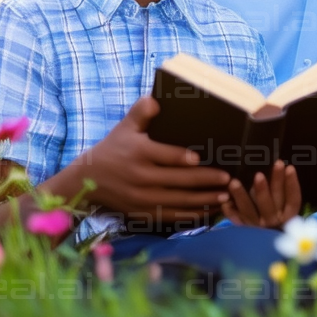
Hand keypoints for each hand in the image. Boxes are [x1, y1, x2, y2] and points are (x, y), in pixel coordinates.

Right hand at [71, 97, 232, 223]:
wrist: (88, 181)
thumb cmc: (114, 149)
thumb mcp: (124, 127)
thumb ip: (141, 112)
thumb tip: (156, 99)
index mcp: (138, 154)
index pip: (164, 156)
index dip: (181, 158)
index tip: (200, 159)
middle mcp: (141, 177)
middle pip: (177, 181)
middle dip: (205, 182)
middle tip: (228, 180)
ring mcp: (143, 198)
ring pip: (178, 201)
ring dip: (204, 201)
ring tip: (226, 197)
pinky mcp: (144, 212)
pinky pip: (172, 216)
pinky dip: (192, 216)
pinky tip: (210, 213)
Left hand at [221, 160, 301, 228]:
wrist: (269, 245)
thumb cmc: (279, 217)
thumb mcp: (285, 207)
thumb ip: (280, 191)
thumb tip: (275, 167)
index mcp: (288, 215)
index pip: (293, 199)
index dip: (292, 184)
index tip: (289, 167)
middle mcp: (274, 221)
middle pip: (271, 203)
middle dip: (265, 188)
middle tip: (259, 174)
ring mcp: (258, 227)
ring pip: (250, 210)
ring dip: (241, 196)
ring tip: (234, 182)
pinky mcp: (245, 230)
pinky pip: (237, 220)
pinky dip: (230, 212)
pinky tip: (224, 202)